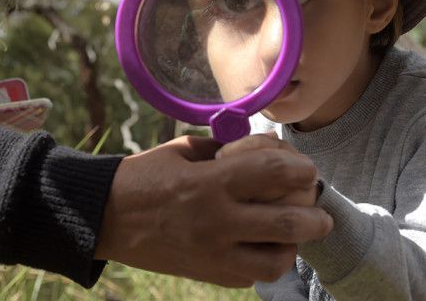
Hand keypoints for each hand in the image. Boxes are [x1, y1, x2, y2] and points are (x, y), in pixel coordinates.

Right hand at [94, 135, 333, 286]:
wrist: (105, 217)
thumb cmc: (145, 177)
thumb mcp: (184, 150)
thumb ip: (227, 150)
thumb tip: (267, 150)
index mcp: (210, 181)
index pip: (275, 173)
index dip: (300, 168)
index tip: (304, 169)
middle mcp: (216, 220)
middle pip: (288, 222)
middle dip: (315, 215)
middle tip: (319, 212)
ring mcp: (213, 252)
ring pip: (276, 260)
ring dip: (294, 246)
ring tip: (294, 234)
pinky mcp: (208, 274)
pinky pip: (252, 276)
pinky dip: (265, 262)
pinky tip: (262, 247)